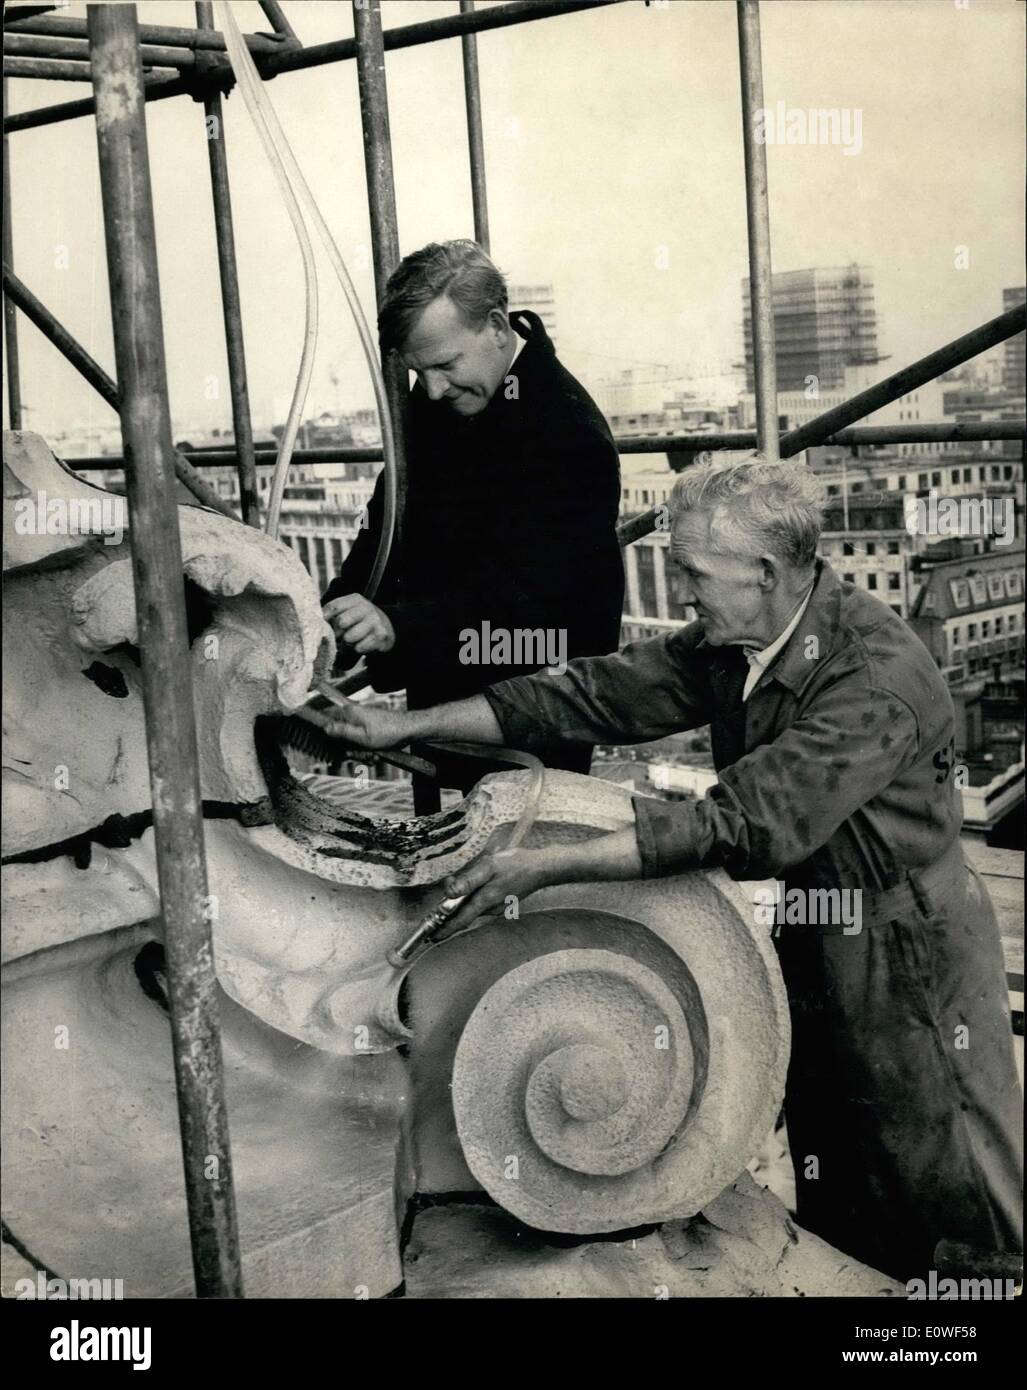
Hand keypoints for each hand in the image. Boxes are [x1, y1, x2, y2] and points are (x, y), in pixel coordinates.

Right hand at [300, 695, 409, 749]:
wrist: (408, 730)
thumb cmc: (389, 731)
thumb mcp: (362, 736)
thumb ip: (342, 732)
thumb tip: (324, 728)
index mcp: (348, 713)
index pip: (326, 721)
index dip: (327, 738)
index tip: (331, 750)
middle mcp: (352, 715)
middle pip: (339, 736)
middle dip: (348, 749)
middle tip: (359, 755)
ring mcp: (360, 722)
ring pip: (350, 741)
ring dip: (359, 752)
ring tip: (371, 756)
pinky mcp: (367, 728)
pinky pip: (360, 742)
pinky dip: (366, 750)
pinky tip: (374, 755)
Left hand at [323, 594, 395, 654]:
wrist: (387, 627)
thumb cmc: (360, 620)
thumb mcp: (349, 610)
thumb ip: (333, 613)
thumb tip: (317, 623)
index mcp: (355, 599)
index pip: (333, 607)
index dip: (325, 619)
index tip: (324, 626)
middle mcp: (366, 608)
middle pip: (341, 622)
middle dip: (337, 632)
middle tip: (340, 635)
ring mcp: (375, 621)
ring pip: (349, 637)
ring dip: (348, 642)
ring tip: (352, 639)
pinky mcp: (380, 636)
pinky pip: (359, 647)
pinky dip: (358, 648)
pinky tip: (362, 643)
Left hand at [436, 848, 555, 936]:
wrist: (541, 868)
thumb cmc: (515, 865)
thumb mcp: (488, 866)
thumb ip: (468, 880)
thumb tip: (449, 893)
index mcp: (484, 901)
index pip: (460, 920)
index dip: (445, 929)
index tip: (433, 936)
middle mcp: (490, 908)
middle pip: (465, 915)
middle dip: (450, 915)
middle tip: (436, 916)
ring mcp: (498, 907)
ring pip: (474, 908)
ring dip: (462, 905)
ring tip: (451, 897)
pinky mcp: (503, 902)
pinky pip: (483, 904)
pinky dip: (473, 901)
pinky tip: (473, 889)